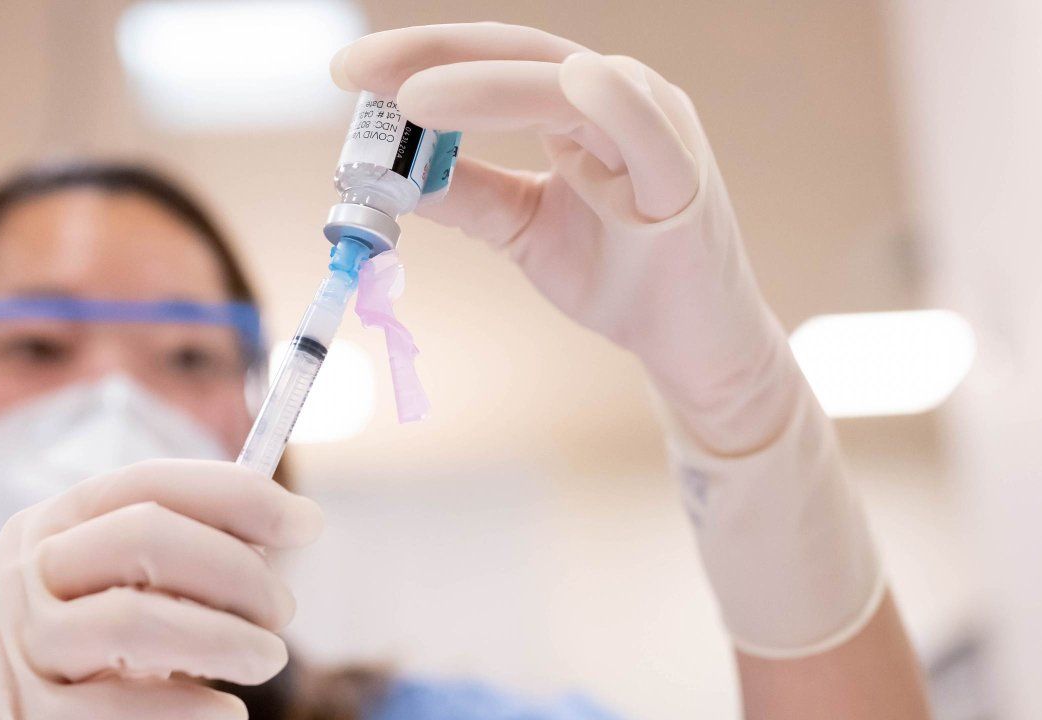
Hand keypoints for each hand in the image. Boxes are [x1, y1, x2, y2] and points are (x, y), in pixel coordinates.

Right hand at [0, 460, 322, 719]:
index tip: (306, 523)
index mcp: (53, 522)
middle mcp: (25, 569)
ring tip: (267, 660)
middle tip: (283, 611)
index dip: (237, 496)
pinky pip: (116, 709)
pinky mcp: (26, 718)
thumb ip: (175, 558)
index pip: (151, 482)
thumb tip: (282, 527)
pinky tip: (225, 714)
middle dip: (236, 571)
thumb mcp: (110, 591)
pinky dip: (185, 711)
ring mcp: (18, 644)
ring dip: (223, 639)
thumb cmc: (75, 657)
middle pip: (145, 538)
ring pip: (133, 621)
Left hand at [332, 23, 797, 454]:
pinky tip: (559, 88)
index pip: (493, 58)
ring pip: (563, 81)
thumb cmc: (619, 275)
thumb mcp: (520, 228)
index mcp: (582, 101)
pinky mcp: (681, 175)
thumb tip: (387, 175)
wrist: (690, 346)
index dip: (421, 55)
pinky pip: (639, 123)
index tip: (350, 73)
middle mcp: (621, 95)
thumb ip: (466, 193)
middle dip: (432, 54)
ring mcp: (658, 126)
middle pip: (518, 52)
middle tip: (356, 70)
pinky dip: (601, 98)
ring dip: (485, 84)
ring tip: (412, 99)